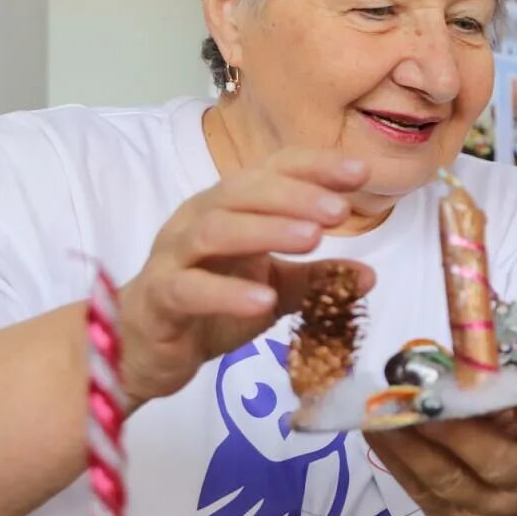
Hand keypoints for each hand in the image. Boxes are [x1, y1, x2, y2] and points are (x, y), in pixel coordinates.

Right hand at [118, 149, 374, 405]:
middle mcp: (199, 218)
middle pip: (243, 191)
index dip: (314, 167)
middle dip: (295, 195)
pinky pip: (189, 287)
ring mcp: (174, 255)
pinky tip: (263, 300)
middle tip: (340, 210)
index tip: (360, 173)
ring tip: (313, 241)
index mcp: (229, 206)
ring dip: (266, 230)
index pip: (273, 171)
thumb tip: (368, 276)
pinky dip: (226, 292)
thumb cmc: (210, 304)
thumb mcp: (273, 288)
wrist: (148, 348)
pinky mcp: (159, 296)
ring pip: (214, 229)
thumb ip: (316, 280)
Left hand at [366, 400, 516, 515]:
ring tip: (385, 412)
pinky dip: (393, 456)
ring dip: (410, 443)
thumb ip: (516, 401)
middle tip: (423, 399)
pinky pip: (416, 487)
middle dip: (455, 431)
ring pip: (444, 477)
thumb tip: (473, 372)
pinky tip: (375, 429)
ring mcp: (481, 511)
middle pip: (493, 461)